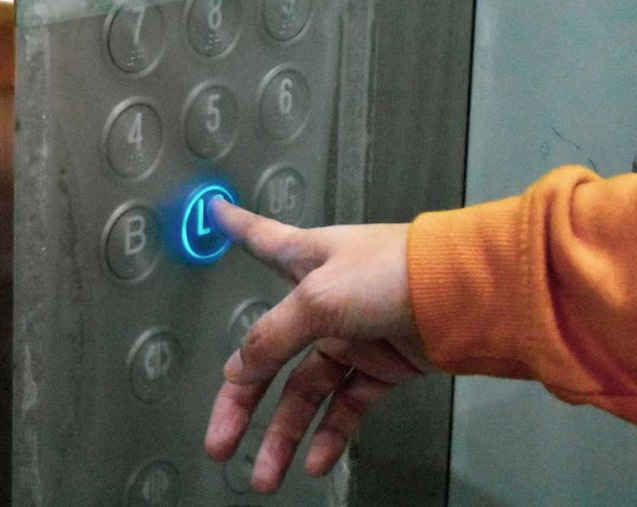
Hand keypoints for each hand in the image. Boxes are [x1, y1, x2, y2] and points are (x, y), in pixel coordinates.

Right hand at [204, 199, 431, 492]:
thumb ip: (272, 337)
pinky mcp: (382, 366)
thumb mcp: (318, 299)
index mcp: (304, 260)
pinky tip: (314, 461)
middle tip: (218, 440)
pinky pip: (346, 406)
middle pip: (268, 353)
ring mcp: (352, 334)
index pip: (261, 238)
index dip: (235, 224)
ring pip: (305, 391)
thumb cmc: (392, 273)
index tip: (217, 211)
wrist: (469, 296)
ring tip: (265, 474)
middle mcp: (322, 298)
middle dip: (240, 400)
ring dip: (284, 433)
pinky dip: (330, 434)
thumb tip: (236, 372)